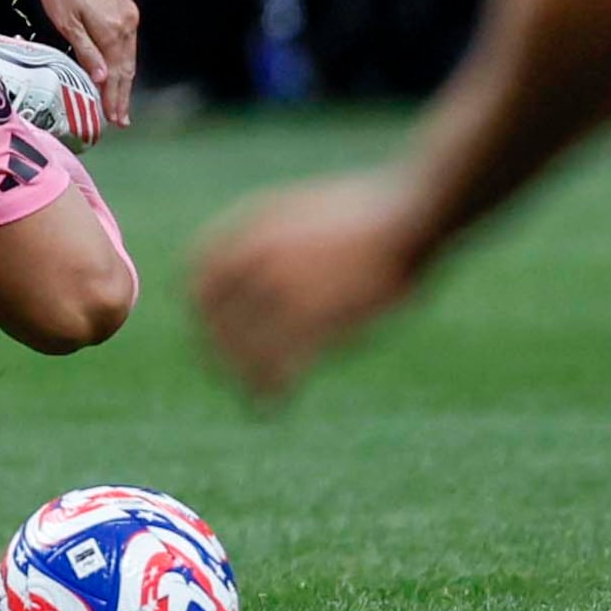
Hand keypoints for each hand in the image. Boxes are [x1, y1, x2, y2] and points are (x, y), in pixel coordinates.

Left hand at [33, 0, 140, 123]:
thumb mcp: (66, 21)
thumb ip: (87, 51)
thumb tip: (104, 80)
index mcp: (113, 30)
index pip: (117, 74)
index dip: (116, 99)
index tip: (115, 120)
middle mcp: (127, 23)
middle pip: (127, 68)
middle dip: (123, 95)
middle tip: (121, 119)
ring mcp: (128, 13)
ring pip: (129, 55)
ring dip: (125, 80)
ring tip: (120, 100)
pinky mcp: (124, 4)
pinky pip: (127, 41)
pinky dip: (123, 60)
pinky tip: (118, 68)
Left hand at [192, 169, 430, 405]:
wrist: (410, 216)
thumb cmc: (364, 213)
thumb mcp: (301, 208)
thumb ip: (266, 234)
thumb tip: (240, 263)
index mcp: (253, 231)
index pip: (200, 277)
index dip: (200, 311)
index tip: (209, 331)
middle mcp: (260, 259)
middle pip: (217, 318)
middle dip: (217, 350)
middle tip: (224, 372)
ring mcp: (288, 287)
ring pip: (246, 346)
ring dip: (244, 376)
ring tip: (254, 396)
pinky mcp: (319, 317)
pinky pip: (283, 362)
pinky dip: (274, 386)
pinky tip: (277, 401)